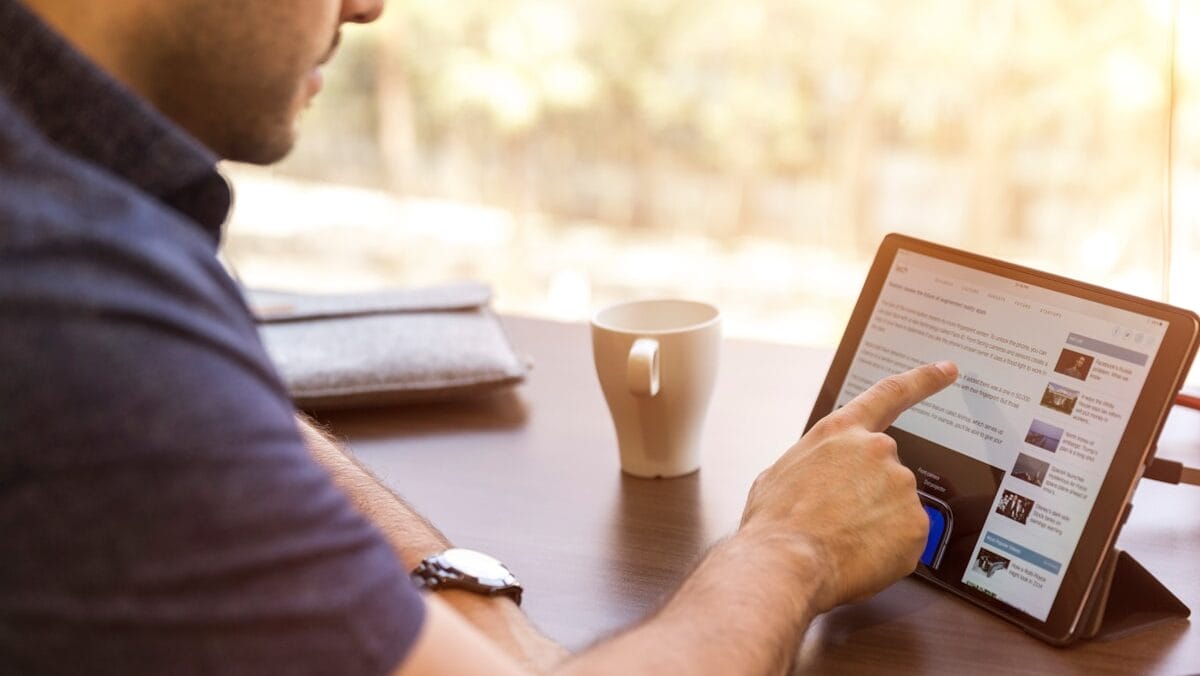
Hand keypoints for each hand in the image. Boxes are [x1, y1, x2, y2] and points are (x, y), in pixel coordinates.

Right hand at [739, 361, 957, 612]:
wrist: (786, 562)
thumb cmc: (776, 522)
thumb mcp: (780, 474)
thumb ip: (816, 465)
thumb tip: (822, 481)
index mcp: (841, 432)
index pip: (890, 394)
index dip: (923, 380)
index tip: (947, 370)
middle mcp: (877, 450)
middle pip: (886, 473)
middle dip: (868, 498)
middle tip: (837, 523)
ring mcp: (901, 486)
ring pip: (896, 508)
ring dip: (876, 525)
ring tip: (840, 542)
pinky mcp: (917, 524)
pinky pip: (906, 539)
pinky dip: (887, 550)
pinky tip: (858, 555)